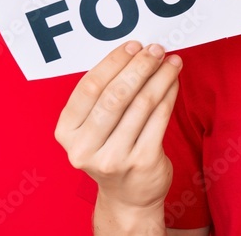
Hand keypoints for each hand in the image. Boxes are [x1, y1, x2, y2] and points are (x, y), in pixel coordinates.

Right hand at [54, 41, 182, 209]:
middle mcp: (85, 148)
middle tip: (156, 49)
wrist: (128, 196)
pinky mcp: (142, 162)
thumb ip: (105, 95)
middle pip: (116, 95)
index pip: (89, 87)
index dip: (114, 62)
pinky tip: (174, 82)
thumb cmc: (112, 149)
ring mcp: (113, 158)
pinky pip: (160, 118)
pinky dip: (169, 94)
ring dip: (160, 77)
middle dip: (140, 66)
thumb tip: (136, 52)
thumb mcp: (94, 127)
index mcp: (67, 133)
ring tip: (172, 61)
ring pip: (142, 104)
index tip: (134, 45)